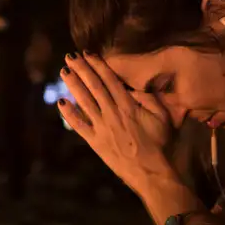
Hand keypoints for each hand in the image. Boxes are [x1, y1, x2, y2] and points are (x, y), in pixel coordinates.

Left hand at [57, 53, 174, 190]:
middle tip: (69, 56)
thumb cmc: (159, 144)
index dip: (98, 65)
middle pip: (94, 86)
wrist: (150, 171)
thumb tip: (133, 88)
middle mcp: (112, 113)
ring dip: (73, 85)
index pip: (109, 80)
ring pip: (84, 101)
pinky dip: (69, 114)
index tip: (88, 53)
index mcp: (128, 105)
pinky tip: (61, 102)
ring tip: (64, 71)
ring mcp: (101, 127)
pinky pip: (79, 126)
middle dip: (81, 69)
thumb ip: (149, 99)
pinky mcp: (95, 142)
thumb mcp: (163, 117)